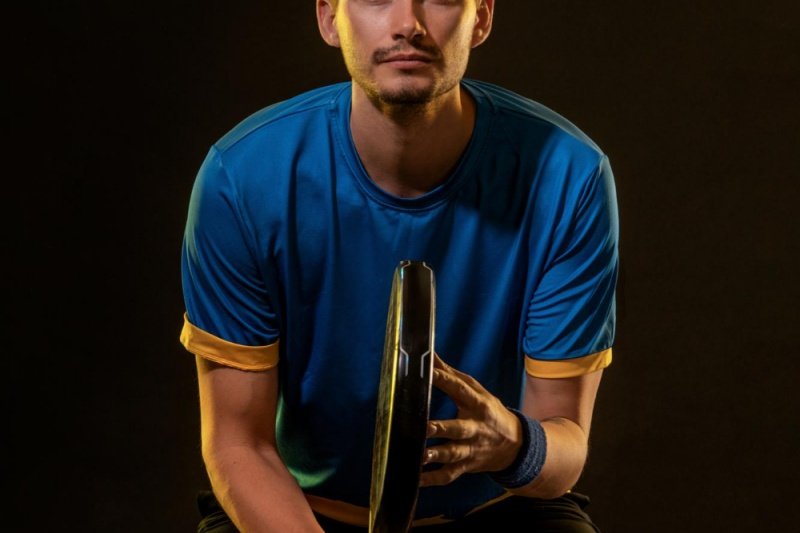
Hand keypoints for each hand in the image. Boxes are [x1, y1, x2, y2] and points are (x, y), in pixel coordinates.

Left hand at [419, 354, 522, 486]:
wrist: (516, 445)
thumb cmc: (490, 412)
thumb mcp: (477, 391)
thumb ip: (452, 375)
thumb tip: (430, 355)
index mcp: (478, 405)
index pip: (460, 390)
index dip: (444, 380)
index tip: (428, 371)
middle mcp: (475, 428)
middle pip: (457, 429)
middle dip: (441, 429)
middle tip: (425, 427)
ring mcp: (470, 449)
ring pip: (453, 454)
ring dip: (436, 455)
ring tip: (420, 455)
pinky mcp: (466, 466)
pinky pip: (448, 475)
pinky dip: (432, 479)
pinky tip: (417, 478)